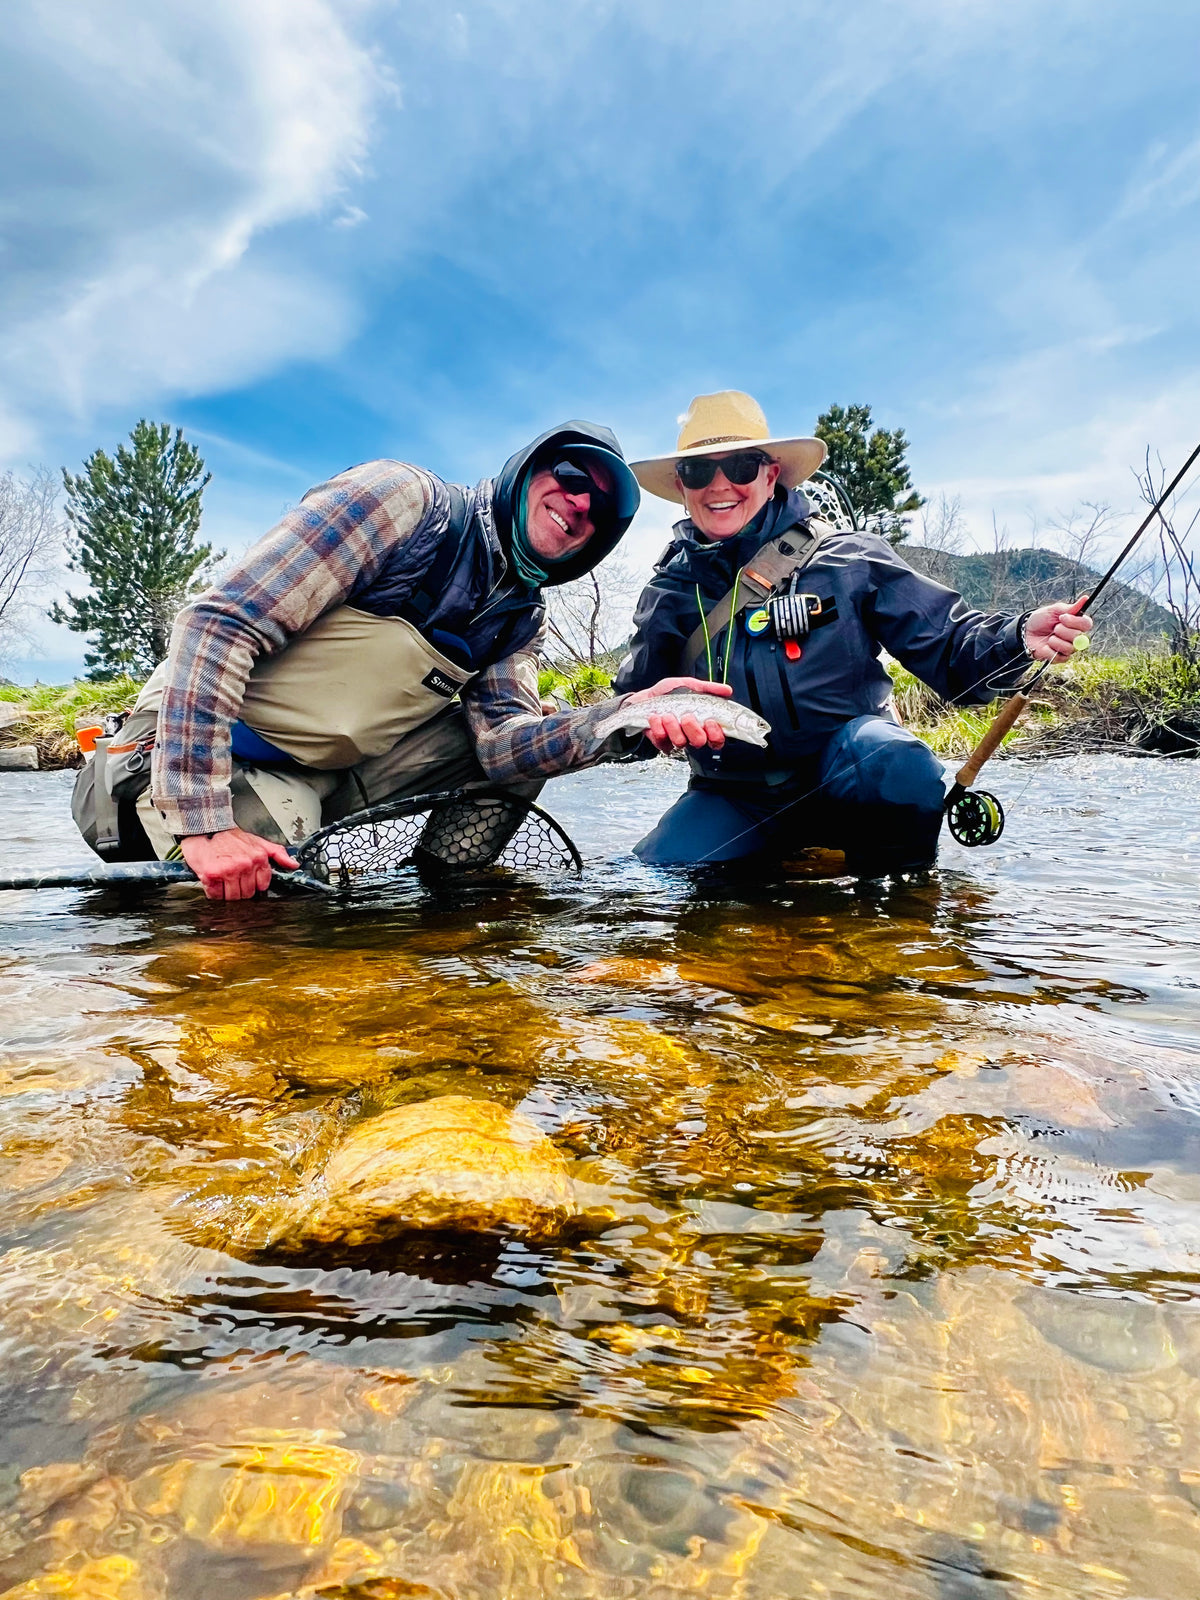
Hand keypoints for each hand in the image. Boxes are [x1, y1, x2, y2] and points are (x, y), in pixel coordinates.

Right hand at [179, 827, 298, 900]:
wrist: (205, 827)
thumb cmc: (230, 837)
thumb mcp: (258, 842)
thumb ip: (277, 853)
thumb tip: (293, 864)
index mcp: (258, 858)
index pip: (262, 886)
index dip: (253, 885)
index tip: (246, 879)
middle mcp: (245, 864)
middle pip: (247, 894)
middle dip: (239, 889)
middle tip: (231, 877)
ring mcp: (228, 870)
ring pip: (232, 897)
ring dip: (226, 892)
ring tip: (222, 878)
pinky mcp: (211, 875)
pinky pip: (215, 895)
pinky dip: (213, 891)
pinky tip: (213, 879)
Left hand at [624, 676, 733, 753]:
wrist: (645, 698)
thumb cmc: (669, 694)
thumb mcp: (690, 685)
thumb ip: (709, 688)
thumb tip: (727, 690)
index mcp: (703, 724)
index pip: (716, 738)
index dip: (716, 734)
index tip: (711, 722)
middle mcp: (691, 734)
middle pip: (700, 742)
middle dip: (693, 729)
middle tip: (687, 716)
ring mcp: (676, 739)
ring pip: (681, 742)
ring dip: (674, 727)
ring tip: (667, 714)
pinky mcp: (661, 742)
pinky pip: (663, 741)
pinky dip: (658, 728)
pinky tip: (655, 717)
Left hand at [1024, 600, 1093, 660]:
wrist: (1026, 632)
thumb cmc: (1041, 620)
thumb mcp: (1053, 610)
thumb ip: (1070, 608)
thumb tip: (1085, 598)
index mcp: (1076, 624)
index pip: (1087, 624)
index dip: (1076, 622)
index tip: (1062, 618)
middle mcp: (1076, 637)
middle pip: (1079, 637)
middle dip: (1063, 631)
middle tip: (1054, 628)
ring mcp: (1068, 648)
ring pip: (1070, 648)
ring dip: (1056, 641)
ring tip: (1049, 637)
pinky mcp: (1060, 658)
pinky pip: (1060, 657)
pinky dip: (1050, 650)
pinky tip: (1046, 646)